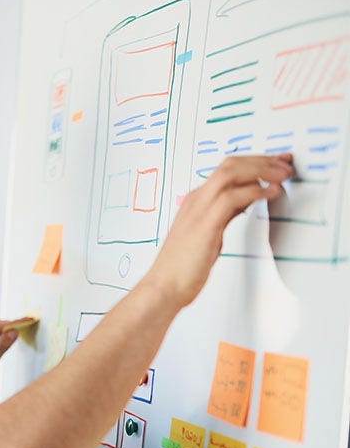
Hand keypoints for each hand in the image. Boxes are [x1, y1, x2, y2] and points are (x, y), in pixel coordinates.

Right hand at [142, 153, 293, 307]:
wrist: (164, 286)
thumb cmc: (182, 267)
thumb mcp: (209, 232)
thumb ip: (225, 214)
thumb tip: (246, 200)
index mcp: (195, 201)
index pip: (227, 170)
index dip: (255, 162)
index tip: (277, 163)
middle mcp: (196, 200)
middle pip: (230, 165)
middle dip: (262, 160)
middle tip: (285, 165)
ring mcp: (198, 210)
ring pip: (230, 173)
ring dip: (261, 170)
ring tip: (282, 175)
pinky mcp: (204, 224)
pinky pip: (231, 197)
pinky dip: (254, 191)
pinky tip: (270, 193)